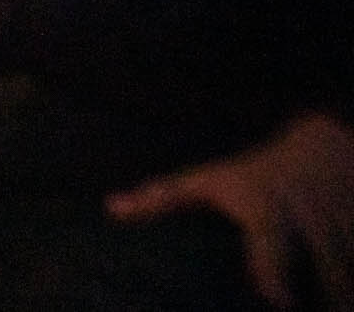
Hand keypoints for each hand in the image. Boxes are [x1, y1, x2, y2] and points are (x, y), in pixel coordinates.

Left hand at [108, 112, 353, 308]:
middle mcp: (310, 210)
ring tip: (342, 310)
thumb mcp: (210, 181)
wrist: (324, 146)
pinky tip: (353, 300)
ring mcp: (349, 218)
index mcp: (265, 204)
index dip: (274, 267)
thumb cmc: (254, 176)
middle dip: (336, 295)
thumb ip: (164, 199)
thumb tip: (112, 208)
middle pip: (331, 259)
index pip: (270, 232)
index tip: (279, 302)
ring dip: (352, 294)